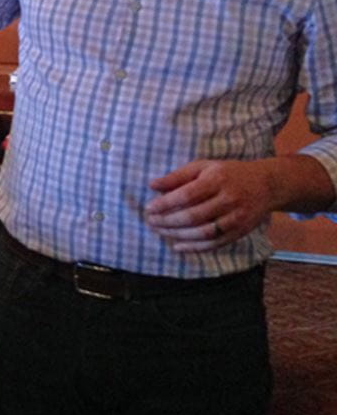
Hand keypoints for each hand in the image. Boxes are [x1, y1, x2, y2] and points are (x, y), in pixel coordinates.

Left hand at [144, 159, 273, 251]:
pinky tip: (178, 245)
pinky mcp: (241, 231)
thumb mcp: (203, 166)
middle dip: (168, 221)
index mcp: (217, 180)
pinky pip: (215, 243)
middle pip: (193, 216)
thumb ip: (178, 176)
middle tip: (151, 222)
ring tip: (160, 232)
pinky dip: (195, 247)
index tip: (148, 208)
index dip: (165, 204)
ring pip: (203, 232)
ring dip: (178, 235)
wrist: (266, 184)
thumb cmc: (228, 173)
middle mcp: (228, 200)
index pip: (186, 195)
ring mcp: (236, 218)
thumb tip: (152, 185)